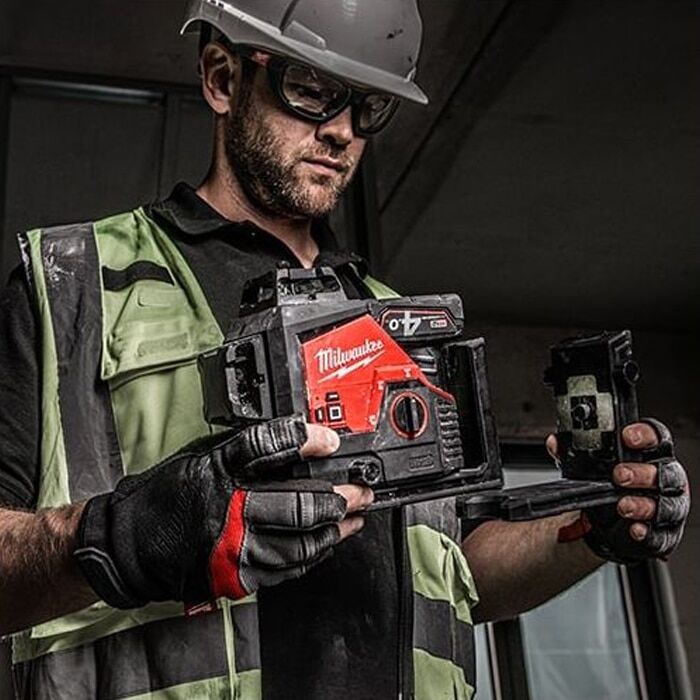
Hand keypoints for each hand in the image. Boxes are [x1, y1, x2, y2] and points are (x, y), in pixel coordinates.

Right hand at [75, 416, 372, 607]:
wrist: (129, 544)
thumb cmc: (165, 497)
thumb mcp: (200, 459)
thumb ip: (245, 452)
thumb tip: (295, 442)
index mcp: (217, 476)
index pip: (267, 451)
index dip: (304, 442)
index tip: (330, 440)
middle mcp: (228, 515)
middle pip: (296, 508)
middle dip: (338, 500)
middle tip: (360, 491)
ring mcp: (233, 552)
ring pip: (299, 545)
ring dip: (334, 531)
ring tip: (353, 518)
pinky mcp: (235, 578)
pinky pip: (285, 570)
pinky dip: (312, 556)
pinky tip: (326, 544)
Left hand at [547, 419, 689, 563]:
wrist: (608, 521)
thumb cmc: (608, 484)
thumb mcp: (592, 466)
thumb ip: (574, 452)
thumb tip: (555, 443)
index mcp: (649, 454)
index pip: (656, 437)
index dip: (644, 435)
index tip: (627, 437)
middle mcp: (664, 478)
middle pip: (664, 471)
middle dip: (642, 473)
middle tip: (619, 475)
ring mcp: (668, 505)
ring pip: (666, 503)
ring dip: (643, 504)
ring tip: (623, 505)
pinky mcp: (665, 532)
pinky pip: (661, 533)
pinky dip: (648, 532)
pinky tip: (635, 529)